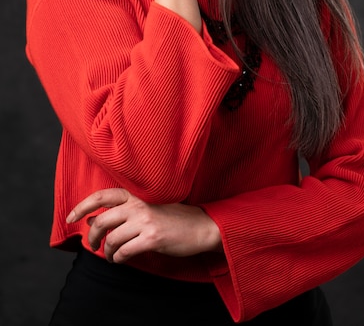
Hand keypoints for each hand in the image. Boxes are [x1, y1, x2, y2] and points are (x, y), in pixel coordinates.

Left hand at [66, 188, 222, 262]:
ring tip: (111, 255)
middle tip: (92, 245)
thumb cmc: (173, 218)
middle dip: (91, 237)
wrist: (201, 227)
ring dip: (106, 251)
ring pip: (112, 239)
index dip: (82, 206)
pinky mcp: (152, 238)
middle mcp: (139, 205)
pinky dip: (118, 259)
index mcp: (137, 195)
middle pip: (102, 220)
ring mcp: (146, 221)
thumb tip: (93, 219)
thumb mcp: (146, 208)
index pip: (103, 196)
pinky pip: (124, 252)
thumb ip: (122, 211)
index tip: (70, 218)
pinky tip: (122, 259)